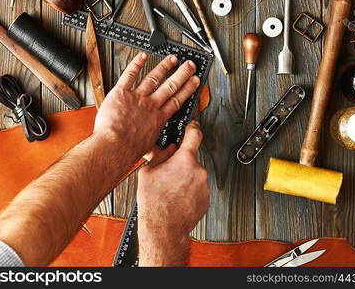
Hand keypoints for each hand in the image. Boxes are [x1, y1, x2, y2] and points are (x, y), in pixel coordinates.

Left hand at [94, 53, 199, 161]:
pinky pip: (130, 75)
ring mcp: (137, 97)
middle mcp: (150, 105)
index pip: (177, 100)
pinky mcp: (121, 93)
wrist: (115, 146)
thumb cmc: (129, 149)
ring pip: (154, 78)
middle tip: (190, 65)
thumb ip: (155, 148)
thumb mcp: (148, 150)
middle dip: (182, 74)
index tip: (194, 82)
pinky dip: (136, 64)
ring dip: (164, 66)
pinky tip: (143, 56)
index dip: (187, 89)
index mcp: (158, 118)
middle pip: (170, 86)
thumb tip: (160, 153)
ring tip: (172, 58)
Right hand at [137, 121, 209, 265]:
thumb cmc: (154, 202)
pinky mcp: (206, 198)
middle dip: (181, 165)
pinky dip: (189, 191)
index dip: (193, 128)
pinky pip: (197, 189)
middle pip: (190, 160)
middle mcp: (198, 171)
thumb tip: (168, 149)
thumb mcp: (148, 172)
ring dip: (185, 179)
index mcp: (184, 160)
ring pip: (194, 176)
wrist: (164, 227)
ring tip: (170, 190)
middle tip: (167, 175)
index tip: (193, 126)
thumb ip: (161, 155)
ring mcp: (204, 185)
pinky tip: (177, 198)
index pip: (194, 135)